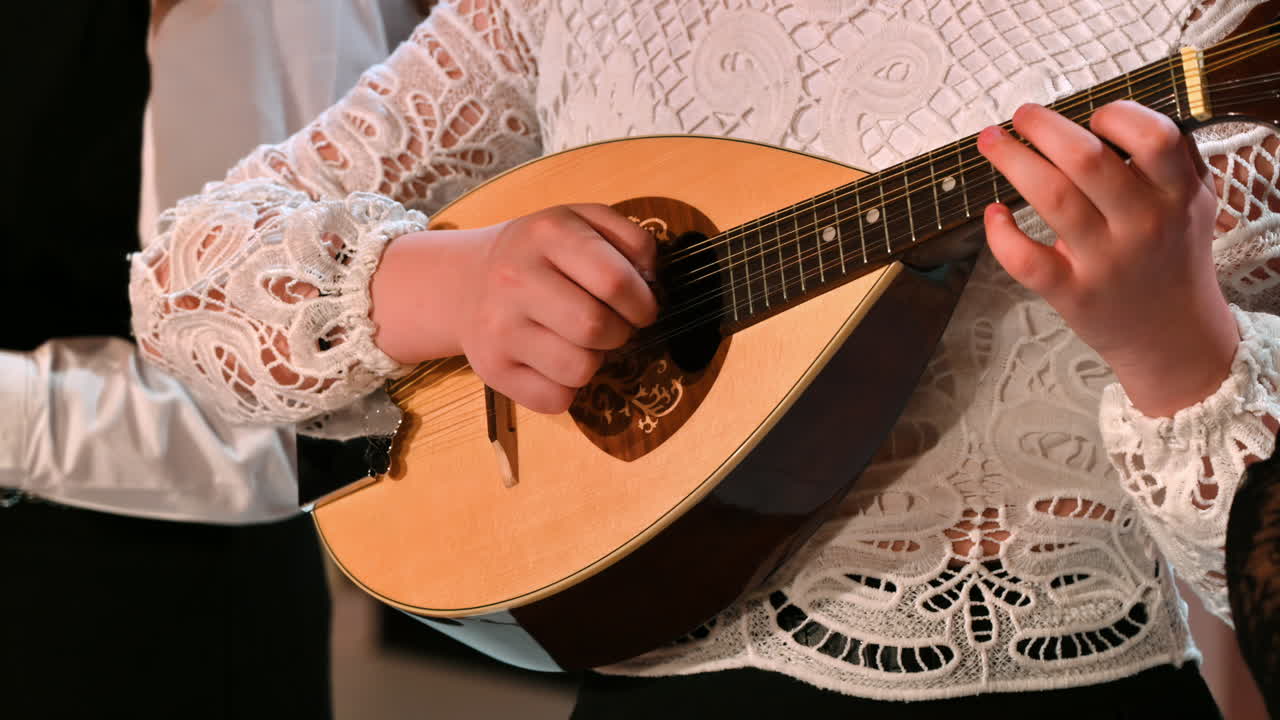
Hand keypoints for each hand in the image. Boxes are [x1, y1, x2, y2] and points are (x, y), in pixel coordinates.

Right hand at [370, 204, 658, 413]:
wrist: (464, 281)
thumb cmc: (540, 255)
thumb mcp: (582, 221)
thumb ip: (628, 236)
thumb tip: (652, 278)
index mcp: (547, 233)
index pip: (615, 282)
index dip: (643, 303)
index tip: (641, 308)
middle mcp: (515, 278)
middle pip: (596, 328)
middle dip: (620, 333)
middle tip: (612, 326)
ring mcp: (499, 328)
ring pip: (580, 369)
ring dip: (594, 361)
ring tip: (580, 342)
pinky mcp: (492, 370)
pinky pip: (556, 400)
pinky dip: (567, 388)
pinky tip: (555, 361)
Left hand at [978, 101, 1237, 416]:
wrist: (1174, 336)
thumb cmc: (1173, 256)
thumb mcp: (1193, 203)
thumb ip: (1169, 159)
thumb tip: (1116, 114)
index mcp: (1177, 193)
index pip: (1155, 137)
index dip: (1118, 115)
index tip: (1092, 117)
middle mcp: (1143, 224)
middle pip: (1087, 160)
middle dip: (1044, 127)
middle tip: (1021, 115)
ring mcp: (1106, 260)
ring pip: (1052, 198)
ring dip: (1013, 161)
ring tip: (991, 140)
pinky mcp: (1073, 293)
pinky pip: (1026, 259)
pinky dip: (1000, 233)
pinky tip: (993, 213)